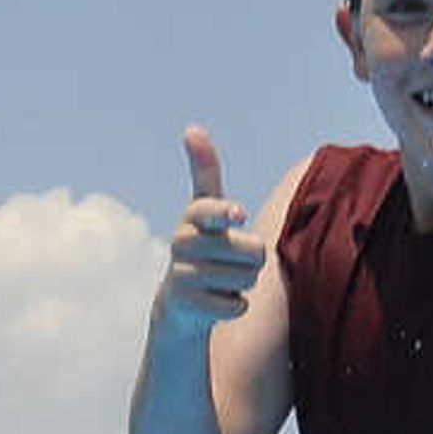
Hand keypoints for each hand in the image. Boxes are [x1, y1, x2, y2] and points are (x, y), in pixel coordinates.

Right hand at [159, 126, 264, 330]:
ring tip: (222, 281)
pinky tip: (217, 302)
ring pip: (246, 279)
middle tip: (233, 262)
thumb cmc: (204, 247)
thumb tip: (191, 128)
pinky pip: (237, 305)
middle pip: (252, 252)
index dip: (225, 212)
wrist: (179, 302)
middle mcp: (182, 243)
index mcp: (192, 218)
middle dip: (253, 260)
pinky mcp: (188, 305)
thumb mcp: (204, 211)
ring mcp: (183, 275)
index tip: (238, 214)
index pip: (209, 209)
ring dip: (244, 283)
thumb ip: (204, 172)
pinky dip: (235, 305)